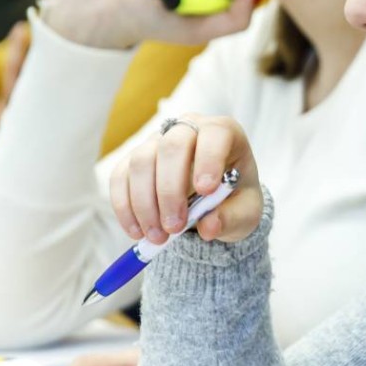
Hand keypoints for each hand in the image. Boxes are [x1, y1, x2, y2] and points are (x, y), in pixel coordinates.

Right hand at [108, 114, 264, 245]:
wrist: (213, 202)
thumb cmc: (234, 199)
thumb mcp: (245, 213)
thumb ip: (231, 219)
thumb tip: (208, 227)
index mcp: (223, 133)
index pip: (215, 134)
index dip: (209, 159)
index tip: (206, 190)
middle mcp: (188, 129)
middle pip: (171, 146)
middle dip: (170, 190)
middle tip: (174, 227)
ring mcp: (157, 141)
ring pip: (141, 161)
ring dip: (145, 203)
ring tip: (158, 236)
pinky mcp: (133, 159)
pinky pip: (120, 177)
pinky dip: (125, 207)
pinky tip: (136, 231)